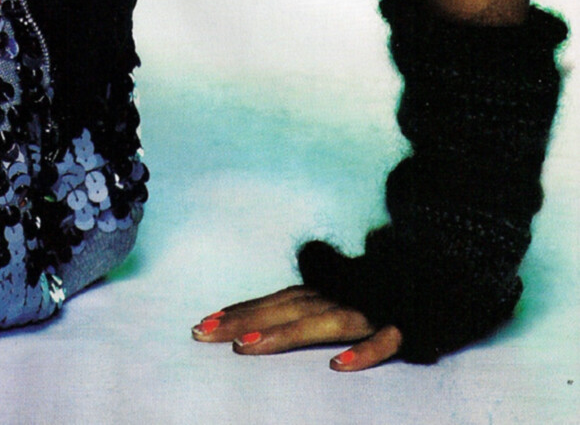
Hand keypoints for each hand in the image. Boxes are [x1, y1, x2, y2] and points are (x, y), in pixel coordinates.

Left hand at [193, 284, 401, 371]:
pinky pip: (382, 343)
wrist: (440, 279)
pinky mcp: (401, 329)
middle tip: (207, 333)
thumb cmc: (383, 292)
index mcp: (324, 292)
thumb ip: (309, 302)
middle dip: (245, 320)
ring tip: (250, 345)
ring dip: (285, 333)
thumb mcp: (341, 295)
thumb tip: (269, 309)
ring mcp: (369, 312)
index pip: (275, 301)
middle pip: (286, 309)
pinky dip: (361, 353)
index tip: (204, 323)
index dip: (240, 311)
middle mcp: (339, 297)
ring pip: (323, 323)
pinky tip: (338, 366)